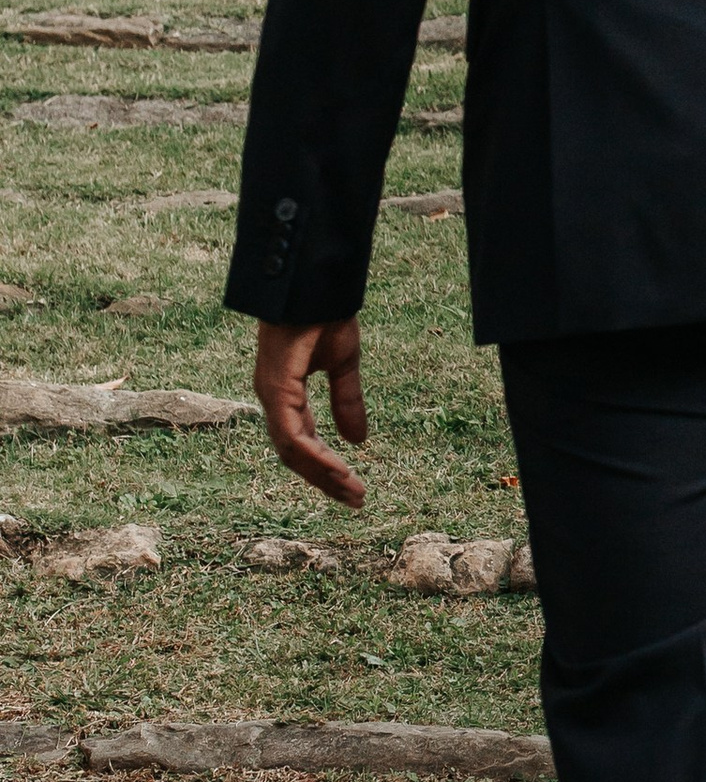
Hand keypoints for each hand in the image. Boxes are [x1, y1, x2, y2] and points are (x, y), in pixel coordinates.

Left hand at [254, 316, 369, 507]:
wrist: (314, 282)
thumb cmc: (324, 314)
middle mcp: (272, 399)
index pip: (301, 442)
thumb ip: (347, 402)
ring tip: (352, 490)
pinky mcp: (276, 388)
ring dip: (322, 473)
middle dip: (325, 479)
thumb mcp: (344, 364)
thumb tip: (357, 441)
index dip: (325, 466)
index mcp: (285, 394)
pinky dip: (315, 454)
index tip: (353, 485)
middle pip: (293, 454)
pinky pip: (292, 434)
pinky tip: (337, 467)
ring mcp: (271, 394)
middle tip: (356, 499)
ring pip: (291, 450)